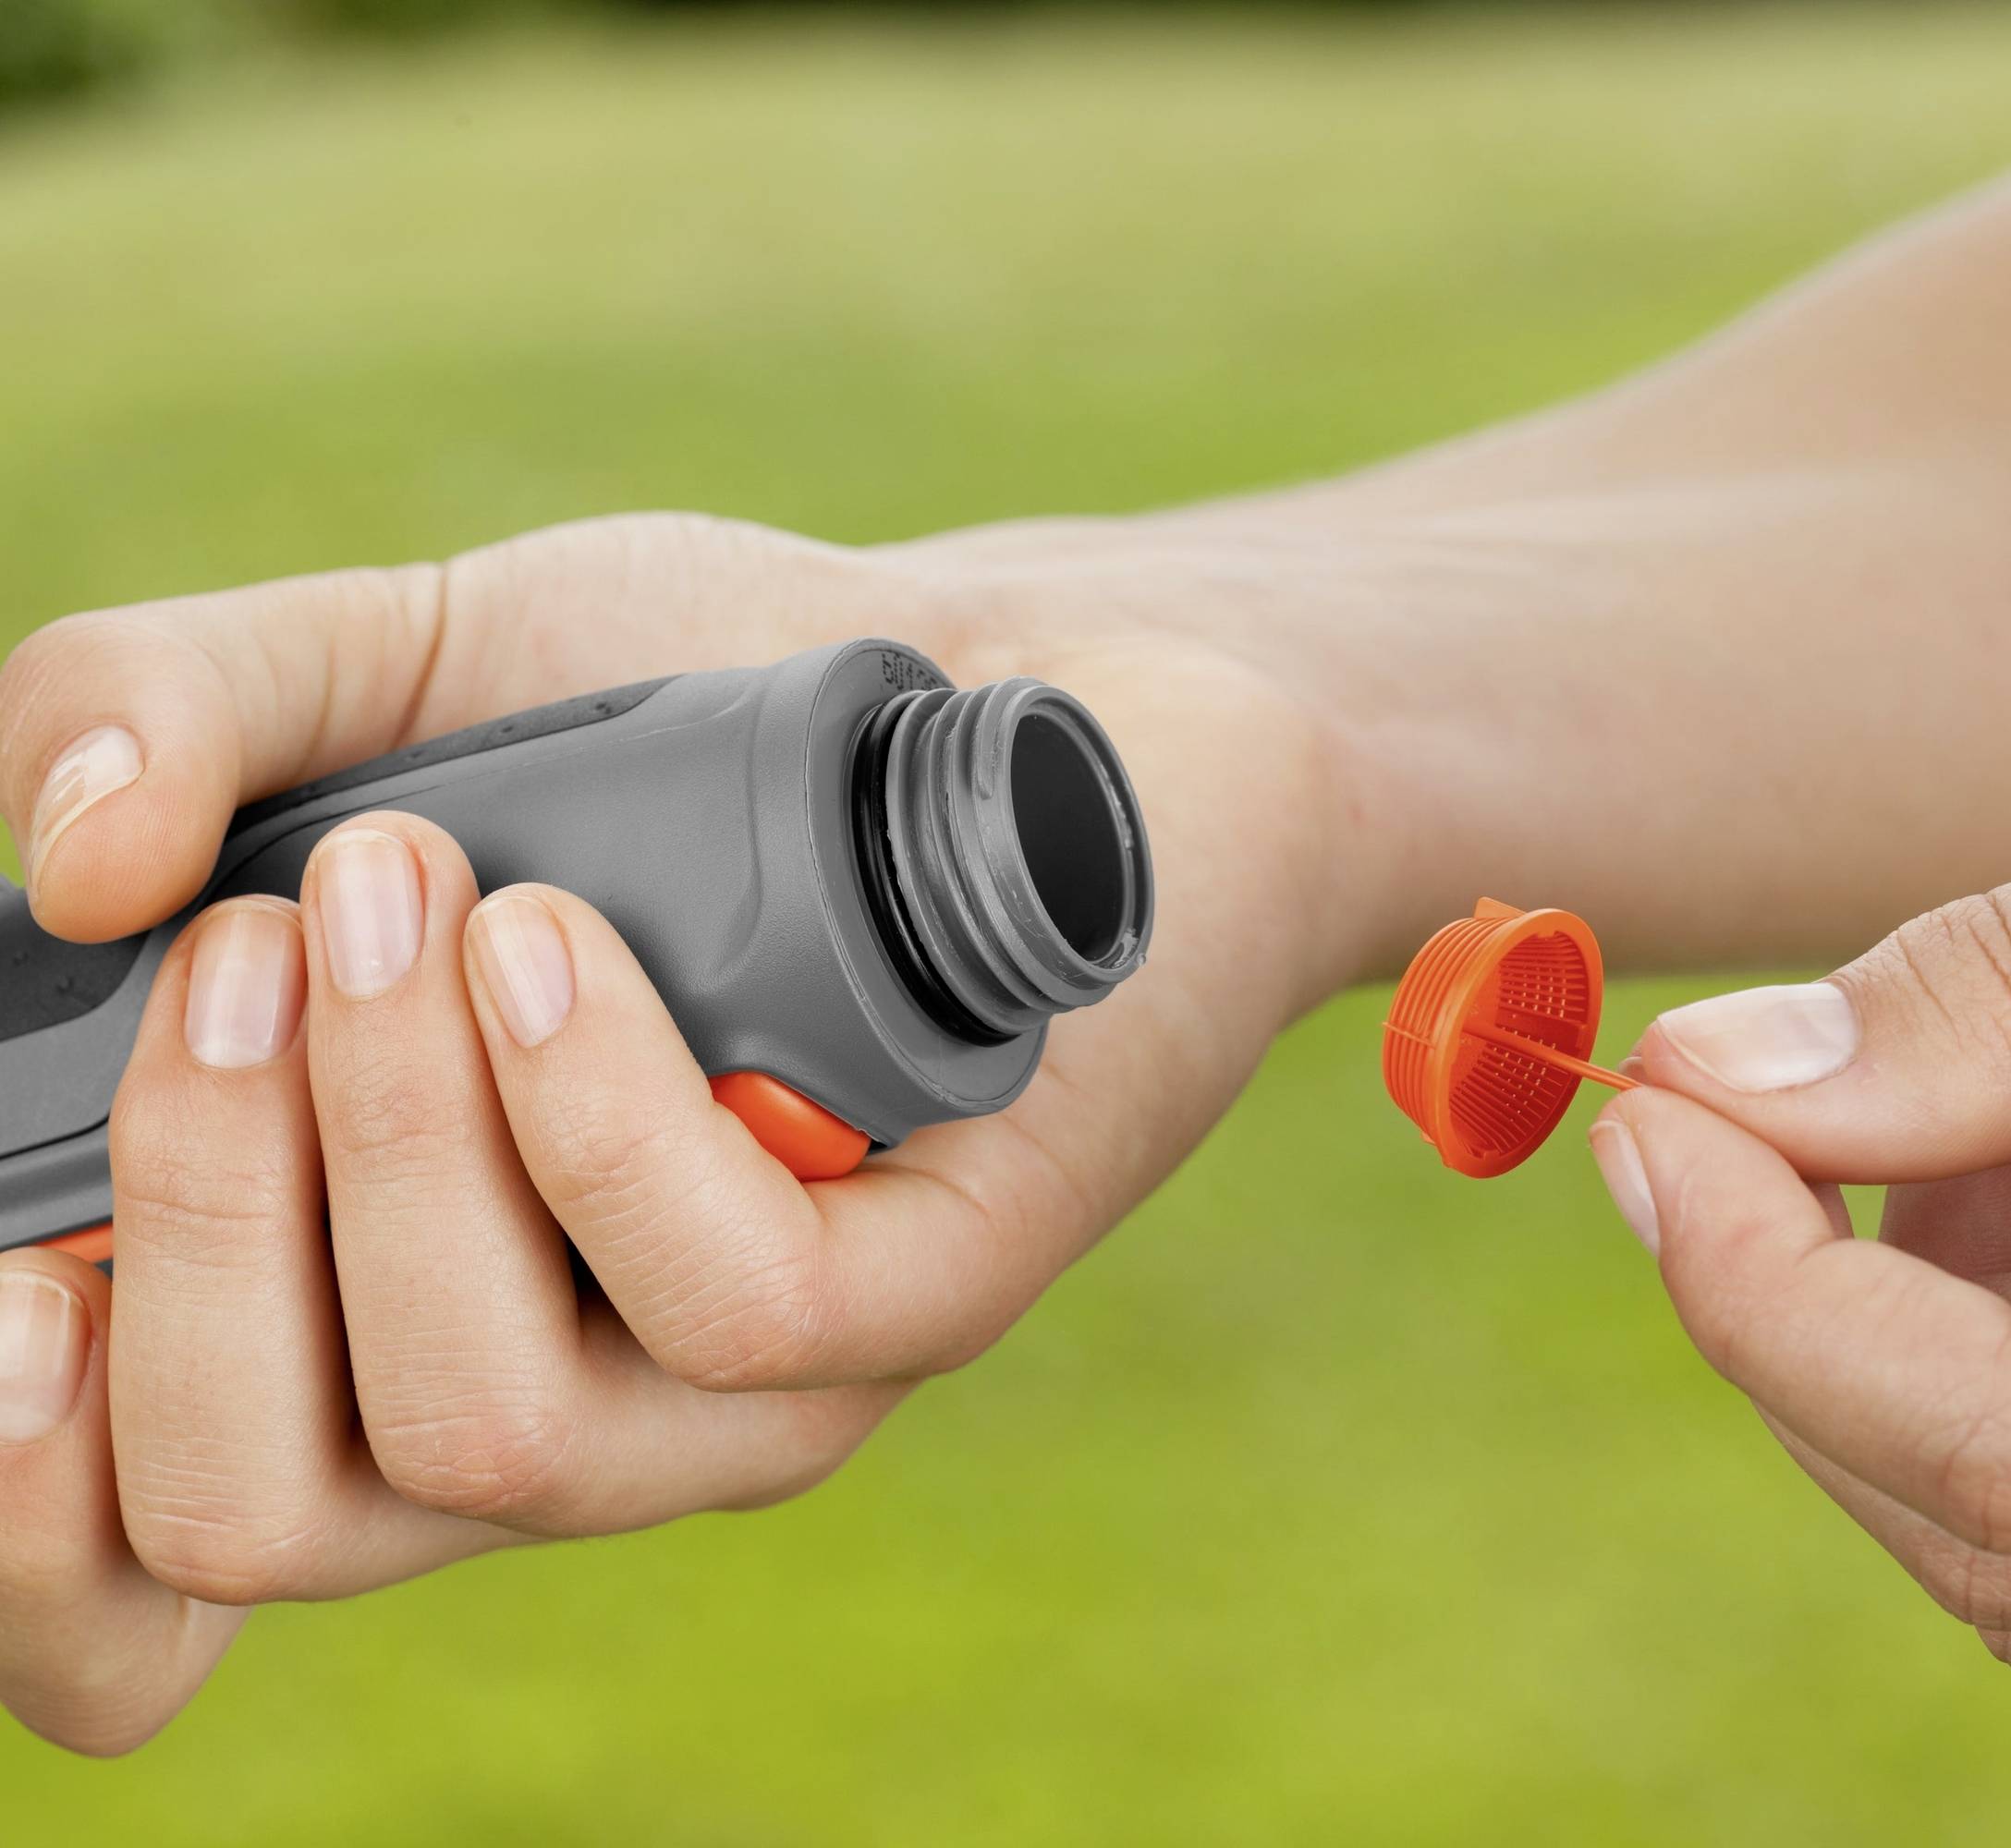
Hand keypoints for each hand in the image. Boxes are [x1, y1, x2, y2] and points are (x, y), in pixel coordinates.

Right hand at [0, 510, 1370, 1751]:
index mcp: (359, 1305)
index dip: (20, 1505)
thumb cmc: (687, 705)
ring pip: (479, 1430)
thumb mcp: (398, 668)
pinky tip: (559, 946)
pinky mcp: (924, 1305)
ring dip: (384, 1151)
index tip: (10, 1266)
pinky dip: (590, 1121)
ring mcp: (735, 1386)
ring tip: (400, 893)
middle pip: (256, 1511)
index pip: (133, 1569)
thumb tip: (71, 865)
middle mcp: (535, 1389)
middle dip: (188, 1229)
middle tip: (243, 953)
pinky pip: (722, 1309)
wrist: (1011, 674)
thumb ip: (178, 714)